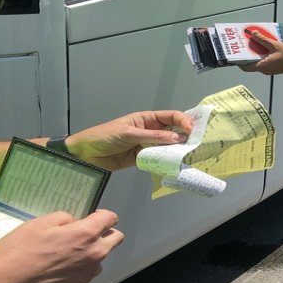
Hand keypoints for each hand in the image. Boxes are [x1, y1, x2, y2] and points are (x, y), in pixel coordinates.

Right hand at [0, 210, 123, 282]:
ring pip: (102, 256)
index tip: (88, 216)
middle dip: (104, 232)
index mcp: (86, 235)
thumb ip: (66, 219)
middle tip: (80, 231)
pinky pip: (89, 270)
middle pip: (115, 239)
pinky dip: (82, 264)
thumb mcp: (41, 222)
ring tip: (66, 250)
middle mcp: (94, 255)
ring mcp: (87, 273)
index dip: (101, 214)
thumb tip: (75, 224)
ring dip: (92, 250)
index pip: (111, 218)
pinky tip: (60, 264)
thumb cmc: (20, 249)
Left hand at [65, 110, 191, 169]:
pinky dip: (165, 162)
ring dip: (176, 151)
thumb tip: (177, 138)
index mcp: (146, 119)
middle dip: (184, 136)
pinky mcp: (142, 159)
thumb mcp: (129, 134)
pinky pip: (157, 159)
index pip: (170, 116)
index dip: (183, 121)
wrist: (86, 154)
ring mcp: (146, 145)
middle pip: (172, 131)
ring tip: (188, 157)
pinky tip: (173, 165)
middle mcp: (149, 130)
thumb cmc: (104, 136)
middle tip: (196, 145)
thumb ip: (153, 137)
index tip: (191, 130)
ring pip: (166, 146)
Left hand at [236, 29, 282, 75]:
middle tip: (244, 43)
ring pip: (259, 61)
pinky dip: (263, 54)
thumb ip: (262, 39)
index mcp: (263, 67)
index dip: (238, 61)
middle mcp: (265, 70)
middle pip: (252, 63)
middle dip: (248, 53)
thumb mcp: (275, 45)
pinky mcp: (276, 67)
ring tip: (254, 41)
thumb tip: (252, 34)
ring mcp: (271, 69)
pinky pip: (266, 60)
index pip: (245, 67)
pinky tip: (264, 45)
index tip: (235, 53)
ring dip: (256, 52)